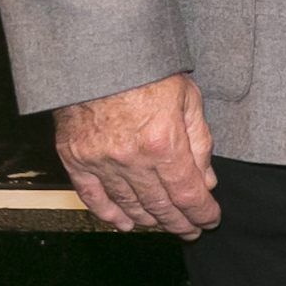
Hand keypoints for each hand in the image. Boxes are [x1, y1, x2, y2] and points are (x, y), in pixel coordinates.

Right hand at [55, 72, 219, 237]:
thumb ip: (199, 143)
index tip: (210, 219)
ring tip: (164, 226)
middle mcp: (131, 159)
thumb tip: (206, 180)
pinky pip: (93, 197)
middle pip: (159, 205)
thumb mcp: (188, 98)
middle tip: (190, 231)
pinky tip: (124, 224)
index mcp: (163, 142)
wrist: (97, 55)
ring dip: (149, 221)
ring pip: (128, 204)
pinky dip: (109, 214)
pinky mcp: (75, 159)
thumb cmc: (147, 70)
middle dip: (178, 222)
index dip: (201, 212)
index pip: (187, 193)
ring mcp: (100, 161)